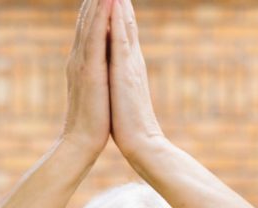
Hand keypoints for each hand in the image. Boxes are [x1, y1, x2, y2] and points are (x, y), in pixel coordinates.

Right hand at [60, 0, 111, 155]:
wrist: (80, 143)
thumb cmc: (91, 122)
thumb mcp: (94, 91)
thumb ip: (94, 74)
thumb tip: (98, 66)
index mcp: (82, 62)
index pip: (89, 27)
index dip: (95, 5)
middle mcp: (79, 57)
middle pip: (87, 18)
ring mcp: (83, 62)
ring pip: (91, 22)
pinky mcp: (91, 70)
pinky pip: (97, 37)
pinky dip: (102, 17)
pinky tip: (108, 0)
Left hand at [108, 0, 163, 159]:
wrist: (142, 144)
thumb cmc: (130, 125)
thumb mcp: (124, 95)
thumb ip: (122, 80)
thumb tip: (116, 72)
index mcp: (129, 66)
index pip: (123, 32)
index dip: (119, 12)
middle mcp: (132, 60)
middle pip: (126, 23)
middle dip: (120, 1)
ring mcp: (130, 64)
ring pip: (125, 25)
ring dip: (120, 3)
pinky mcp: (125, 72)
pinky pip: (121, 39)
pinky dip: (119, 20)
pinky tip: (115, 4)